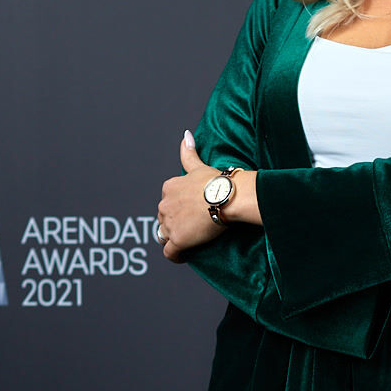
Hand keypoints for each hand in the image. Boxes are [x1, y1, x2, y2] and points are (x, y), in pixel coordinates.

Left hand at [156, 132, 224, 262]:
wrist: (227, 197)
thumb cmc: (218, 181)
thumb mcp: (199, 166)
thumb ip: (189, 153)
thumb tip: (186, 135)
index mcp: (169, 187)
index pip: (166, 201)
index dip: (176, 208)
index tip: (188, 213)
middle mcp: (164, 204)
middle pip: (163, 218)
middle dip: (173, 223)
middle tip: (192, 227)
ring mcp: (169, 223)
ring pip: (164, 234)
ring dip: (173, 238)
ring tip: (188, 241)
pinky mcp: (177, 239)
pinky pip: (169, 252)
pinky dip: (175, 256)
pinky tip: (183, 256)